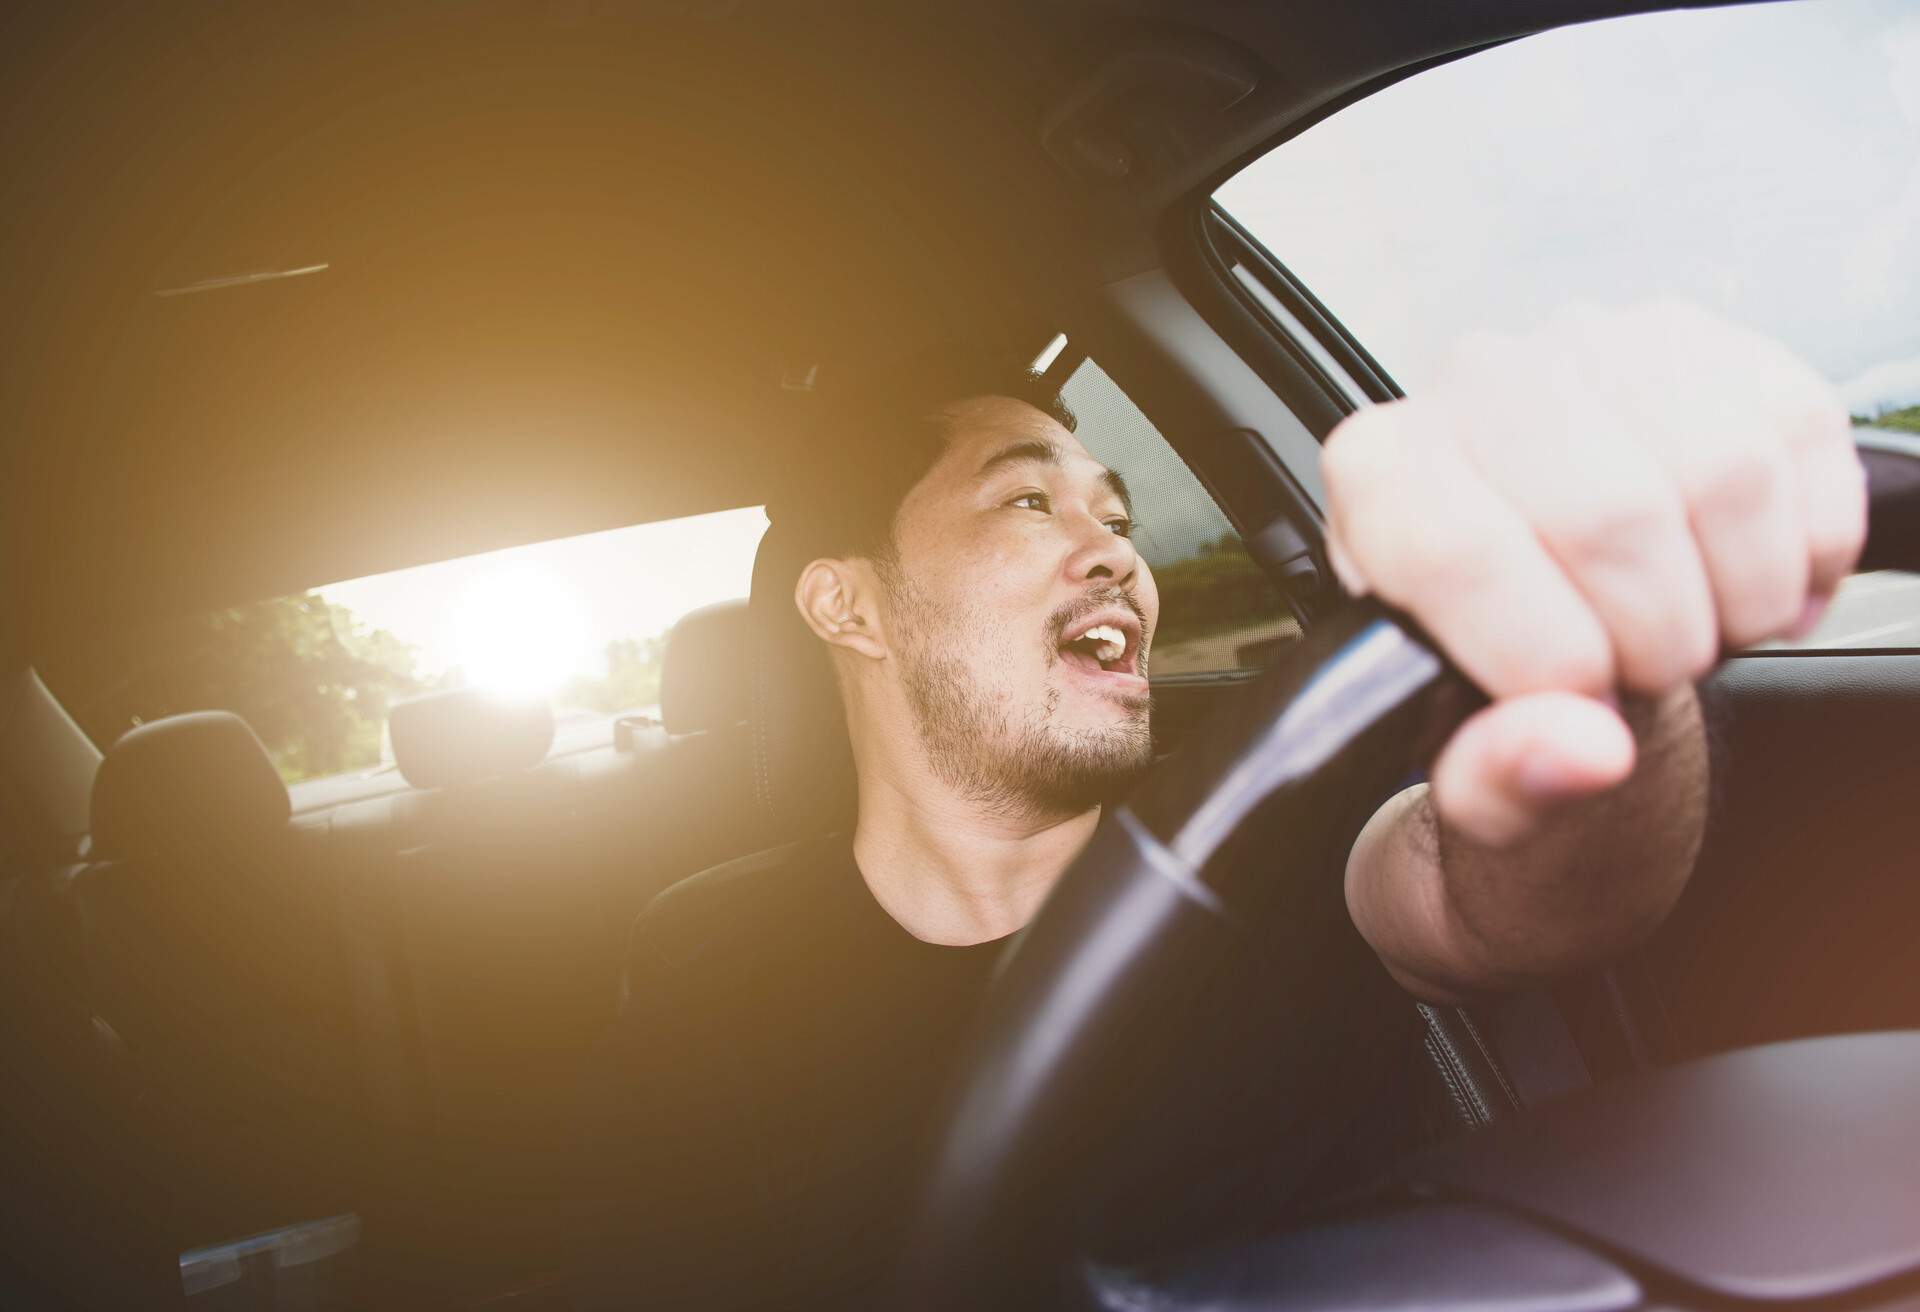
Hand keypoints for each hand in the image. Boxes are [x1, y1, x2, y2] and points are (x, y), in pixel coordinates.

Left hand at [1322, 300, 1866, 847]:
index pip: (1457, 550)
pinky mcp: (1710, 348)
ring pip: (1724, 470)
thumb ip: (1498, 780)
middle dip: (1656, 637)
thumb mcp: (1472, 767)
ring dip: (1741, 595)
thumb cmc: (1503, 681)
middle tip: (1642, 671)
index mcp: (1381, 477)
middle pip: (1610, 513)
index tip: (1576, 700)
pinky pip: (1800, 444)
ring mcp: (1596, 350)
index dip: (1544, 656)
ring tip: (1695, 626)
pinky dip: (1804, 549)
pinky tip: (1747, 583)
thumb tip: (1577, 751)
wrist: (1563, 627)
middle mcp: (1478, 386)